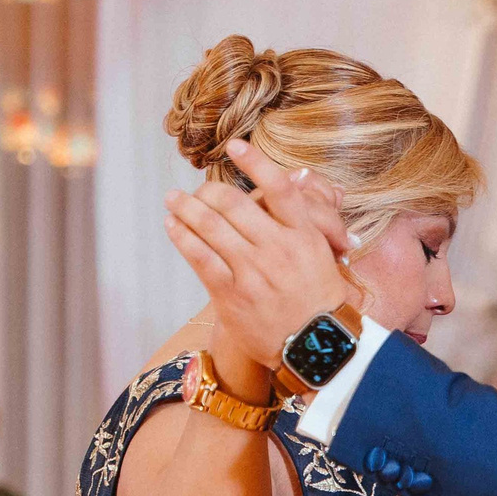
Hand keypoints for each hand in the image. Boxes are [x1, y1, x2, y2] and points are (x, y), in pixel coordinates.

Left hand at [163, 142, 357, 369]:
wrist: (317, 350)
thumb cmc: (321, 302)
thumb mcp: (323, 257)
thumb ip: (302, 224)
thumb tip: (298, 181)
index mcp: (305, 236)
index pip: (279, 188)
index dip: (255, 162)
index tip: (235, 146)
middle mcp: (278, 249)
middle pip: (234, 203)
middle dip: (208, 191)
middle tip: (196, 189)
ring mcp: (253, 272)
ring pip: (211, 226)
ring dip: (185, 208)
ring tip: (173, 200)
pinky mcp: (232, 294)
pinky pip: (200, 257)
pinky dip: (182, 237)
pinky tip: (173, 226)